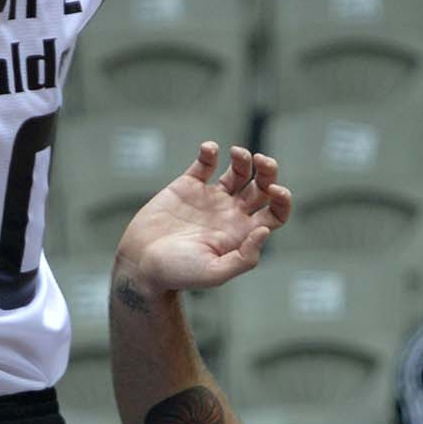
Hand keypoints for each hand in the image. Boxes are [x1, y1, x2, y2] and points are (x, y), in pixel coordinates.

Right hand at [115, 143, 290, 300]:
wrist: (140, 263)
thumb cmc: (176, 273)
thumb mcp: (214, 273)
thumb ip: (243, 258)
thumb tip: (264, 231)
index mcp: (242, 234)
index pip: (275, 213)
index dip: (282, 200)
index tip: (276, 191)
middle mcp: (230, 214)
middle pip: (262, 187)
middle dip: (268, 171)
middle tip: (263, 162)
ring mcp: (210, 198)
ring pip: (239, 171)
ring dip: (244, 158)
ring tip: (237, 153)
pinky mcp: (187, 186)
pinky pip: (205, 163)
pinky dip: (210, 152)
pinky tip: (209, 149)